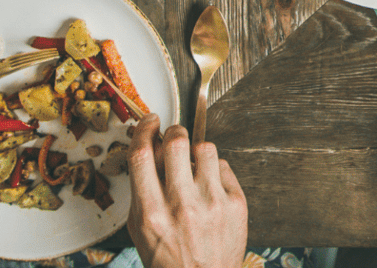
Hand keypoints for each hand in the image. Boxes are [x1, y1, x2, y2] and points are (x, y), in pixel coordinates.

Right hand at [127, 115, 247, 267]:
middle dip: (173, 132)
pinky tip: (209, 185)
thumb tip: (146, 150)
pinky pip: (224, 166)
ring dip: (196, 151)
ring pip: (205, 148)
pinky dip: (214, 170)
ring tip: (193, 166)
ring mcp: (212, 202)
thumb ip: (141, 191)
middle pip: (176, 143)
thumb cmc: (168, 259)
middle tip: (174, 136)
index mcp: (151, 212)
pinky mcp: (235, 202)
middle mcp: (181, 205)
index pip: (142, 155)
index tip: (149, 122)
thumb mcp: (140, 229)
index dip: (144, 130)